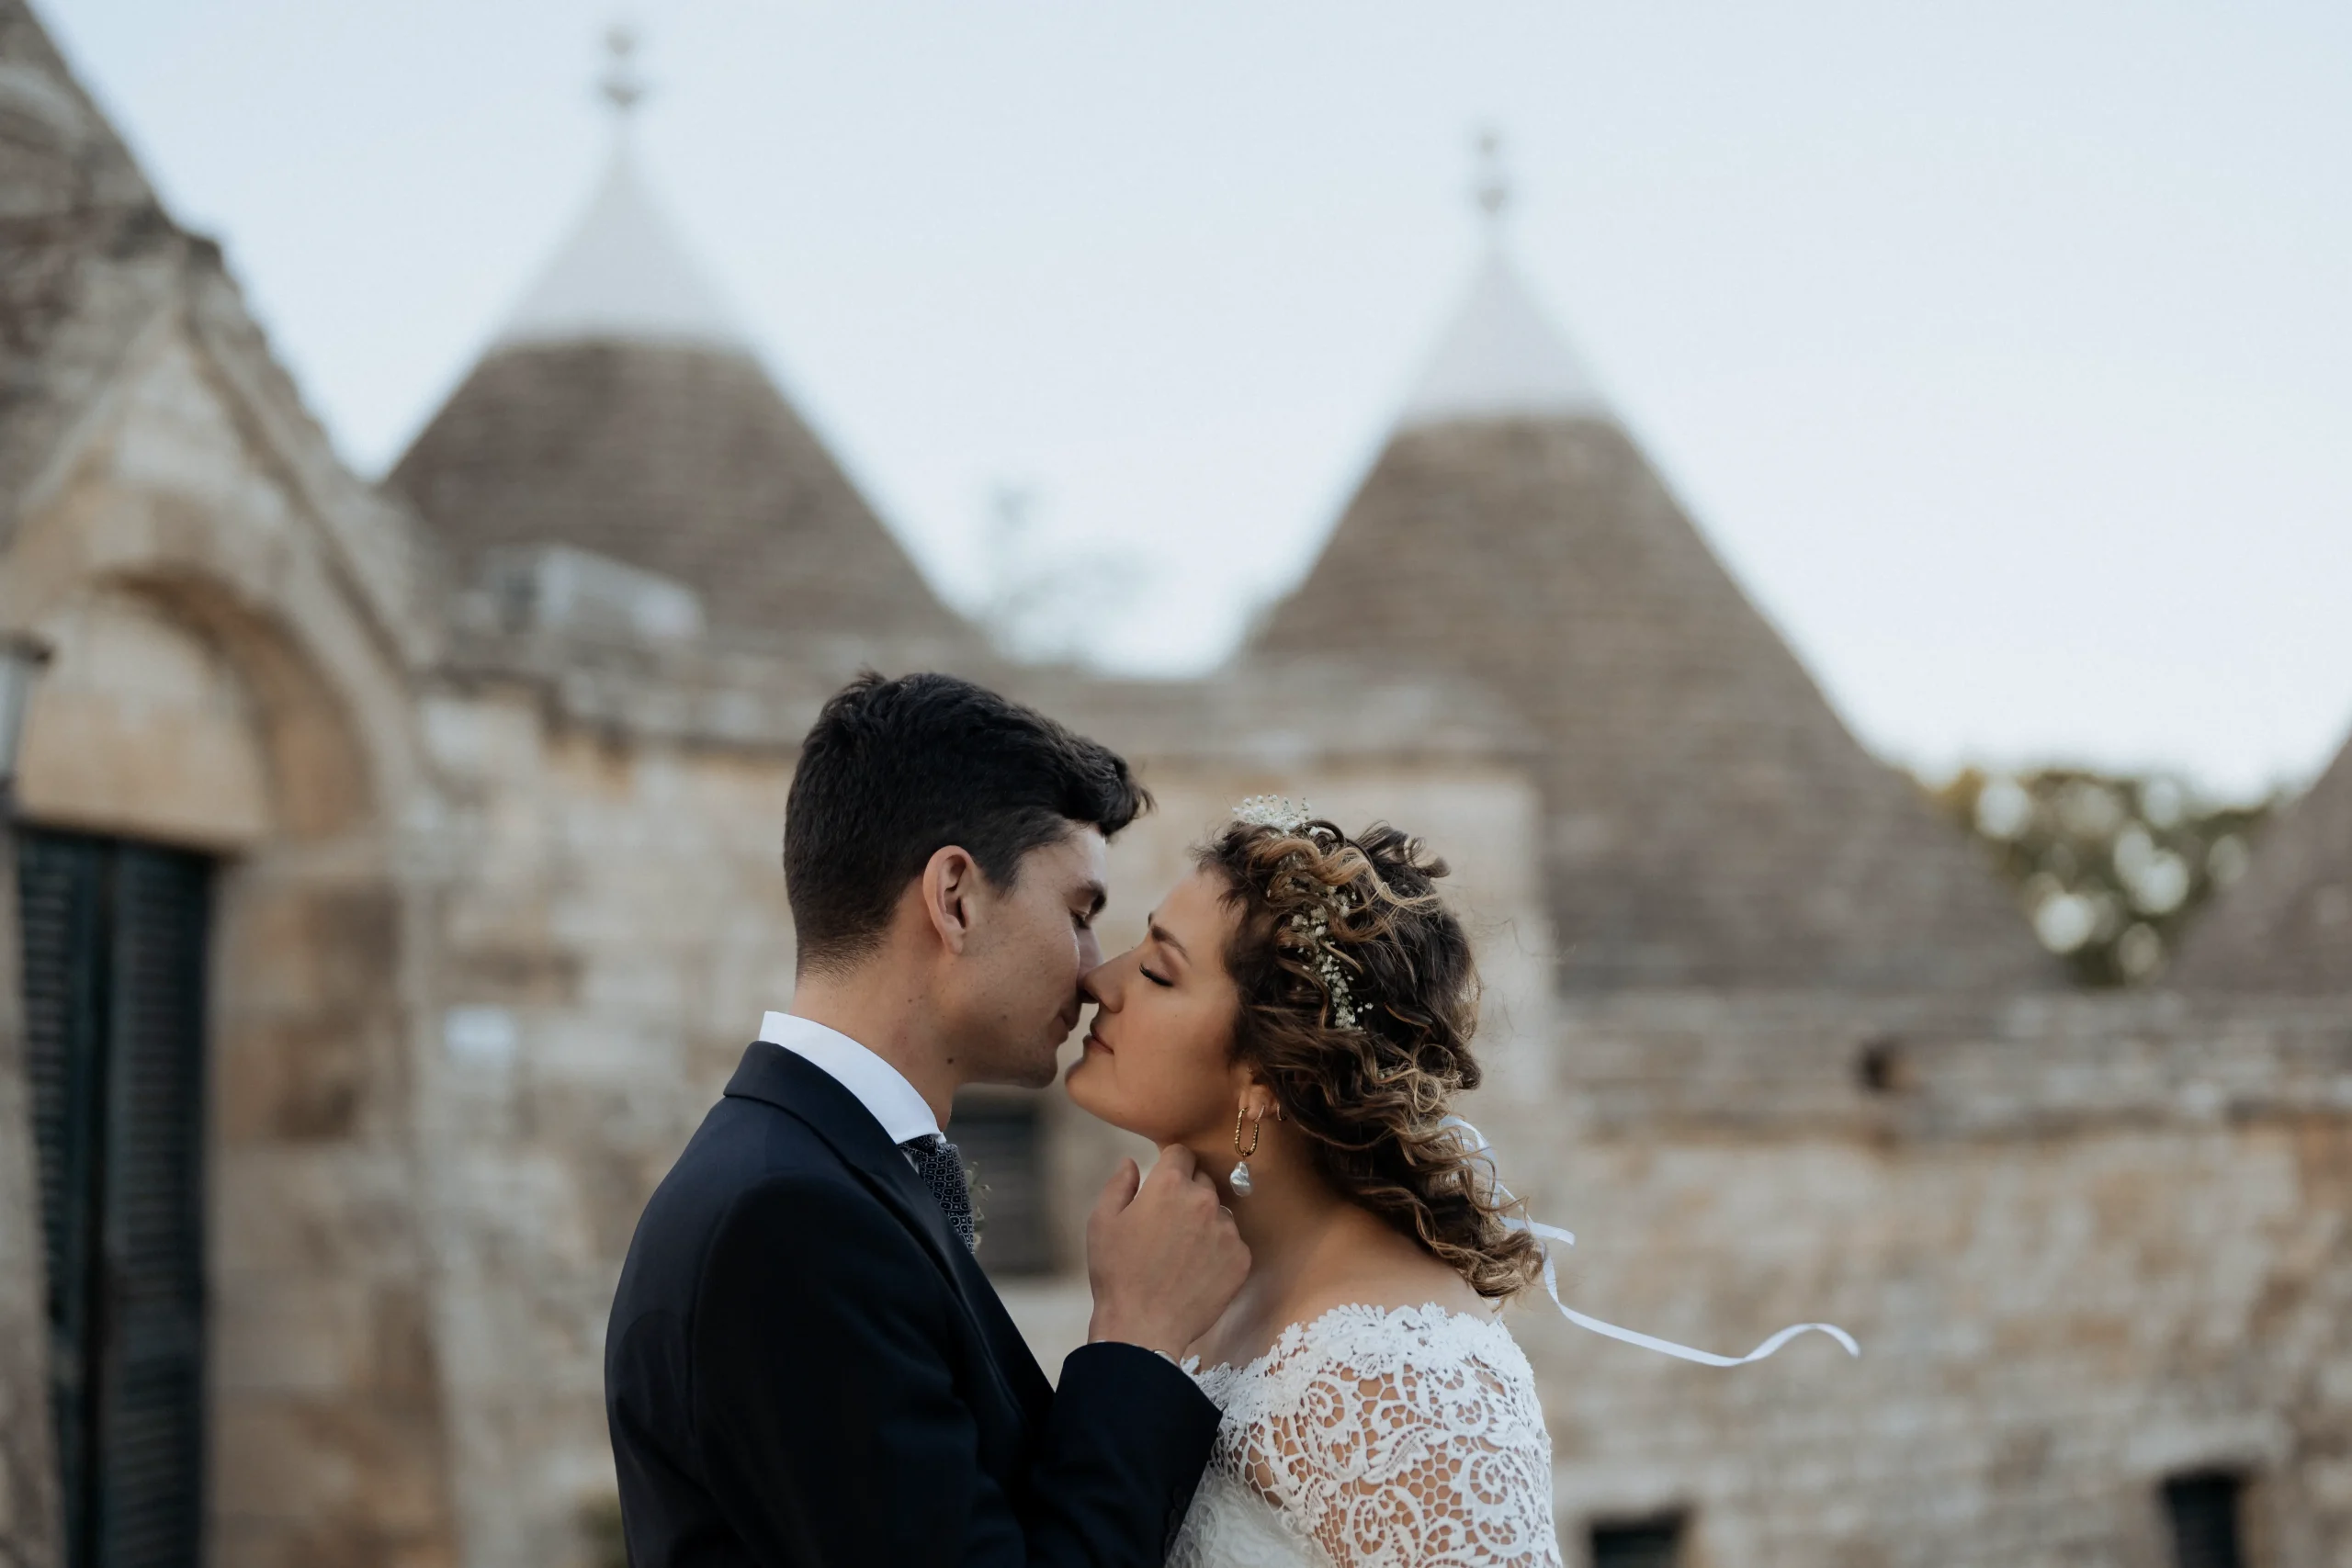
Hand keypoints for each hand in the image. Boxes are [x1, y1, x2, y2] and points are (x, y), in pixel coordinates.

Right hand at [1084, 1145, 1248, 1358]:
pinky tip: (1196, 1271)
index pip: (1182, 1153)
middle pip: (1203, 1180)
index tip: (1163, 1184)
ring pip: (1219, 1213)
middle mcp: (1204, 1200)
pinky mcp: (1241, 1258)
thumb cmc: (1117, 1273)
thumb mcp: (1102, 1221)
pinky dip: (1218, 1251)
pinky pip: (1232, 1243)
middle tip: (1168, 1224)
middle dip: (1187, 1193)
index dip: (1170, 1165)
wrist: (1143, 1327)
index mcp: (1169, 1185)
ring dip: (1205, 1222)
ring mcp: (1227, 1230)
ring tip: (1182, 1252)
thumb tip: (1132, 1162)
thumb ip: (1119, 1184)